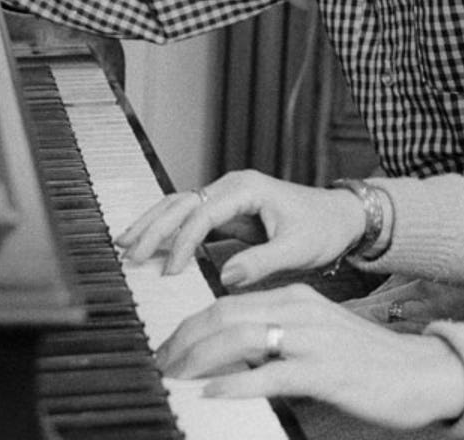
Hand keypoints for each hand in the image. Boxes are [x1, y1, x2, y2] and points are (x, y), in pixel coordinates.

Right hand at [115, 169, 364, 286]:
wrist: (339, 218)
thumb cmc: (322, 229)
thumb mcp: (298, 249)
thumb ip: (262, 262)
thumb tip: (225, 276)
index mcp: (247, 189)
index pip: (202, 214)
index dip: (182, 242)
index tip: (170, 271)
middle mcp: (232, 187)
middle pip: (180, 203)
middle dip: (152, 228)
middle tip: (128, 254)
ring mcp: (226, 197)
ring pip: (178, 206)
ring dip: (151, 224)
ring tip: (124, 244)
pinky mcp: (225, 212)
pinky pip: (188, 218)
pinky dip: (165, 229)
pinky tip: (147, 245)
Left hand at [158, 284, 463, 429]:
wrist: (421, 373)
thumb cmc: (367, 362)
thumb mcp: (316, 338)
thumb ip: (277, 340)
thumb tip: (230, 357)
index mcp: (297, 299)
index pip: (228, 302)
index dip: (191, 325)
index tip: (169, 347)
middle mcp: (301, 311)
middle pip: (226, 314)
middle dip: (185, 338)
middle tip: (161, 363)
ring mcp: (313, 340)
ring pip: (241, 337)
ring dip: (199, 357)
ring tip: (176, 376)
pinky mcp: (324, 371)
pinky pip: (270, 373)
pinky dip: (235, 382)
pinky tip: (212, 392)